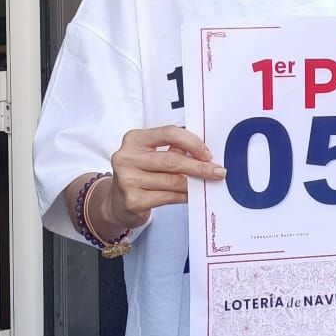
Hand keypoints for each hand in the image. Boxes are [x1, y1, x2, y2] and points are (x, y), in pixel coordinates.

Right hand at [94, 125, 225, 237]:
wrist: (117, 202)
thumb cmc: (140, 174)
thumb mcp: (151, 155)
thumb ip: (172, 149)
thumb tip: (205, 155)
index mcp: (134, 139)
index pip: (169, 133)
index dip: (192, 142)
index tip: (207, 154)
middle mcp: (127, 157)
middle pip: (172, 159)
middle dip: (200, 166)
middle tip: (218, 172)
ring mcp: (128, 180)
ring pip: (173, 181)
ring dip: (194, 183)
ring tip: (207, 184)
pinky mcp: (133, 201)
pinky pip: (168, 197)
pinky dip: (184, 196)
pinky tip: (192, 195)